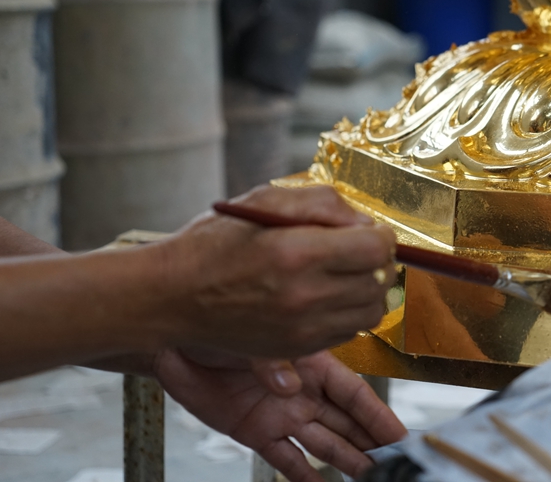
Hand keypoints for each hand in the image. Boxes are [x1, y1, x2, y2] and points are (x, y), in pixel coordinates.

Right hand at [149, 185, 396, 358]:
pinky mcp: (297, 349)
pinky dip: (349, 314)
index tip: (367, 231)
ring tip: (345, 274)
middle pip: (379, 282)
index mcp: (298, 252)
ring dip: (368, 291)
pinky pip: (348, 333)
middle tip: (357, 251)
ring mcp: (302, 328)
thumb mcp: (264, 201)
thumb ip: (323, 204)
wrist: (171, 296)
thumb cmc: (214, 242)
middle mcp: (305, 295)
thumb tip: (366, 223)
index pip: (376, 248)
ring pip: (371, 312)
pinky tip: (327, 296)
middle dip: (377, 262)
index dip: (380, 236)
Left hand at [155, 348, 407, 480]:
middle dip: (371, 443)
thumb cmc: (219, 325)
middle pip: (346, 422)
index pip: (354, 394)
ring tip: (368, 477)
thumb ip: (273, 363)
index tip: (401, 437)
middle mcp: (303, 391)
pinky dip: (302, 474)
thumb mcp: (253, 338)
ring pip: (324, 442)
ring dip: (346, 459)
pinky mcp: (257, 432)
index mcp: (311, 363)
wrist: (178, 343)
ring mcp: (282, 414)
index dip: (379, 416)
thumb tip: (291, 388)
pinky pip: (285, 457)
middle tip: (394, 465)